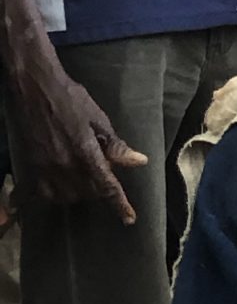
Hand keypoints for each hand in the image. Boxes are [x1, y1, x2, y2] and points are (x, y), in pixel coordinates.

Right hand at [12, 55, 145, 223]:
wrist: (32, 84)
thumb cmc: (69, 97)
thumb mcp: (98, 118)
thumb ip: (116, 145)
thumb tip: (139, 161)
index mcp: (85, 152)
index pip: (107, 186)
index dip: (120, 204)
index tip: (129, 219)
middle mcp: (65, 165)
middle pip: (88, 193)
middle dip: (98, 189)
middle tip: (100, 173)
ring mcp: (45, 167)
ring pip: (67, 197)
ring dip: (78, 192)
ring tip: (81, 178)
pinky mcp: (30, 165)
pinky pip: (43, 193)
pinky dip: (54, 193)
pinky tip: (59, 186)